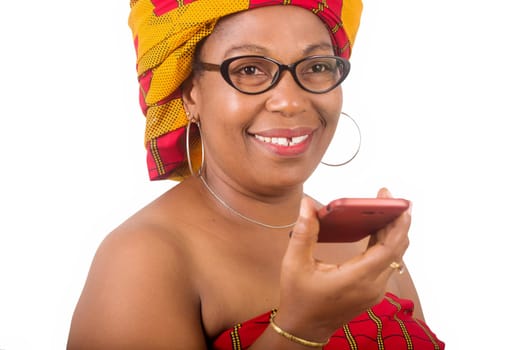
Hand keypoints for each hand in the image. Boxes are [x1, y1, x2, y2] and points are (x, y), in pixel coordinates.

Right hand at [275, 188, 410, 340]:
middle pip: (395, 250)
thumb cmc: (299, 298)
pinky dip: (385, 244)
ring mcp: (375, 290)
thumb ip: (304, 232)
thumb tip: (307, 205)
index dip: (398, 225)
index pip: (388, 249)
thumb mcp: (295, 263)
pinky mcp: (372, 291)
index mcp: (356, 278)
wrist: (304, 328)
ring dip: (392, 232)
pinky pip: (386, 264)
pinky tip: (377, 229)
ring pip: (393, 257)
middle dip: (397, 221)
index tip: (401, 205)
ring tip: (385, 208)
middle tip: (390, 198)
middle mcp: (372, 286)